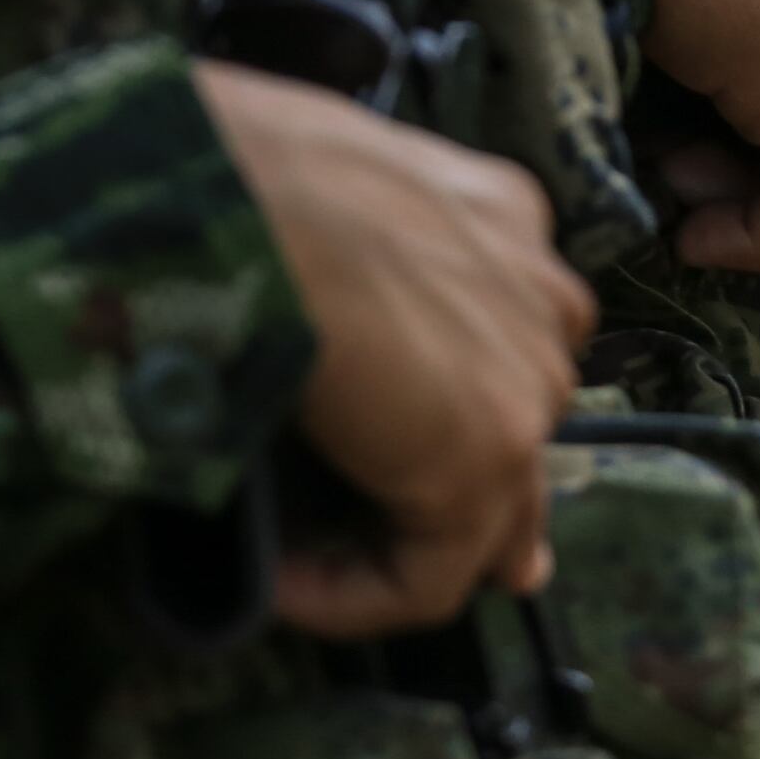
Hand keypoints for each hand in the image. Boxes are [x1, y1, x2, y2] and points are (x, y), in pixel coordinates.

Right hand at [193, 62, 595, 637]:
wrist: (221, 186)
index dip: (446, 397)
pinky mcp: (486, 458)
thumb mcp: (308, 181)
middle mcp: (538, 297)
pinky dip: (356, 598)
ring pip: (485, 513)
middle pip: (515, 424)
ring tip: (298, 565)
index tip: (372, 435)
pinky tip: (282, 590)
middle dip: (452, 489)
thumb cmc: (223, 160)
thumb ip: (342, 245)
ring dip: (390, 546)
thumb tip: (290, 297)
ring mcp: (525, 382)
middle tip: (365, 530)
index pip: (503, 333)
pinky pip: (430, 576)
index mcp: (498, 218)